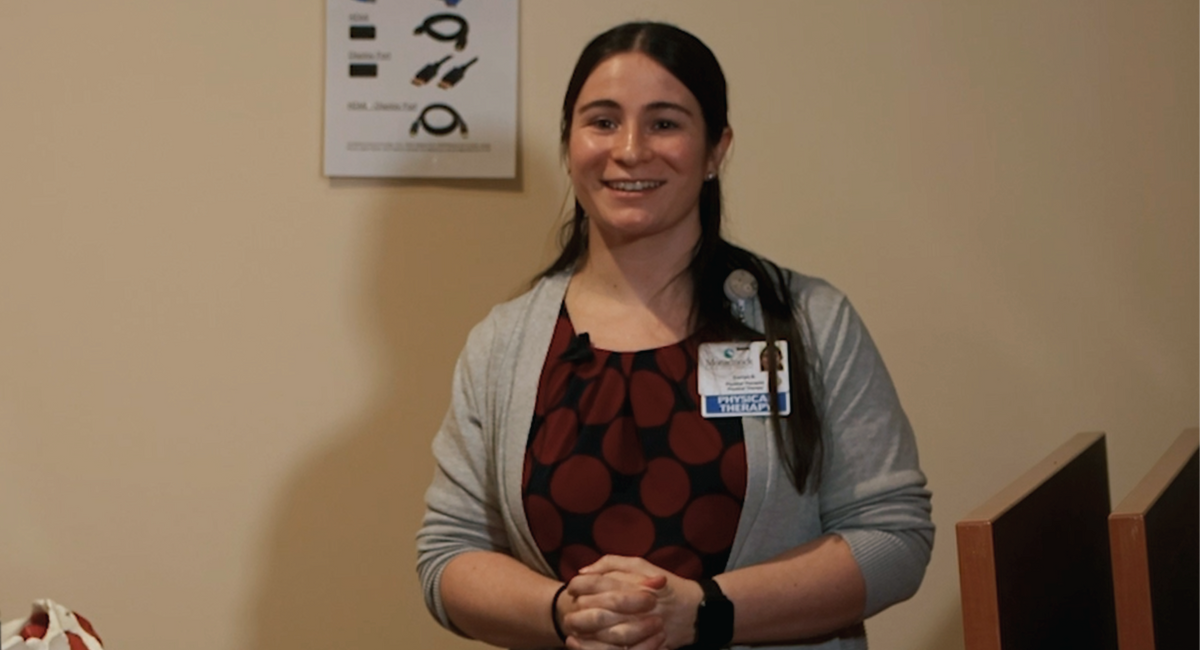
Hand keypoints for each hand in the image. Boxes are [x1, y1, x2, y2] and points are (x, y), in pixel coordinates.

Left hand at [577, 556, 704, 649]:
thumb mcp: (639, 565)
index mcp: (634, 582)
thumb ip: (610, 564)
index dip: (578, 586)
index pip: (598, 583)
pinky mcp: (649, 645)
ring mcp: (644, 627)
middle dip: (578, 615)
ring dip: (587, 637)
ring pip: (609, 636)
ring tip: (572, 636)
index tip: (572, 589)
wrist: (695, 610)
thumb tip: (582, 572)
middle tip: (568, 616)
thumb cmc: (664, 585)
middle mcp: (638, 605)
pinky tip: (590, 647)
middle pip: (599, 612)